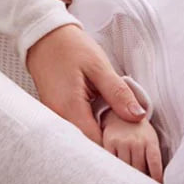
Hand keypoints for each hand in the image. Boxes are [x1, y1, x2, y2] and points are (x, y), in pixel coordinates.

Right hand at [26, 24, 146, 144]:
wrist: (44, 38)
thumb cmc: (70, 48)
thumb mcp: (99, 67)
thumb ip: (118, 93)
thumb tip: (138, 117)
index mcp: (70, 109)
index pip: (96, 144)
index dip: (116, 146)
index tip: (133, 142)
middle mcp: (58, 119)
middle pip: (88, 145)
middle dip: (110, 144)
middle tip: (129, 135)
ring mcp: (55, 118)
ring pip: (82, 138)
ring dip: (101, 135)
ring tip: (119, 126)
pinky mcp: (57, 113)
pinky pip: (76, 128)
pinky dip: (91, 126)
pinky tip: (104, 118)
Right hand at [101, 110, 164, 182]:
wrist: (121, 113)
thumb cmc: (139, 133)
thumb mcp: (150, 139)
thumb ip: (152, 156)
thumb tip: (157, 182)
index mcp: (150, 141)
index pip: (155, 165)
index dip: (156, 180)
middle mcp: (136, 141)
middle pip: (139, 170)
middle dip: (141, 183)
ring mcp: (122, 142)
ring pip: (125, 168)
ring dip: (127, 180)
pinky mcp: (108, 143)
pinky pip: (111, 162)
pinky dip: (114, 173)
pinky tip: (115, 181)